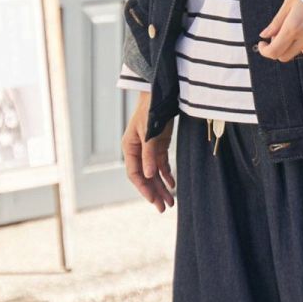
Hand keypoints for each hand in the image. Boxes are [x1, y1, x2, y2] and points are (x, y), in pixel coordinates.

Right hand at [121, 93, 175, 212]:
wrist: (159, 93)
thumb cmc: (151, 111)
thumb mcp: (150, 133)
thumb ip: (149, 154)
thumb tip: (148, 176)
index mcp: (129, 148)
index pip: (135, 174)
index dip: (144, 189)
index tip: (154, 201)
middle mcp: (137, 151)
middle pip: (145, 177)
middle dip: (154, 193)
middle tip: (164, 208)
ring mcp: (148, 148)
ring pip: (154, 173)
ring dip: (162, 187)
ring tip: (171, 201)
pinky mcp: (159, 145)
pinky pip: (161, 165)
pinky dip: (167, 175)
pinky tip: (173, 184)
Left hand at [257, 0, 302, 61]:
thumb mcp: (289, 3)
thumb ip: (276, 22)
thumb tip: (264, 35)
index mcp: (293, 26)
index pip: (274, 51)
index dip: (265, 51)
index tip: (263, 45)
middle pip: (285, 56)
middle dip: (277, 49)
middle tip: (278, 37)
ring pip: (298, 54)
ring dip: (293, 46)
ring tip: (299, 29)